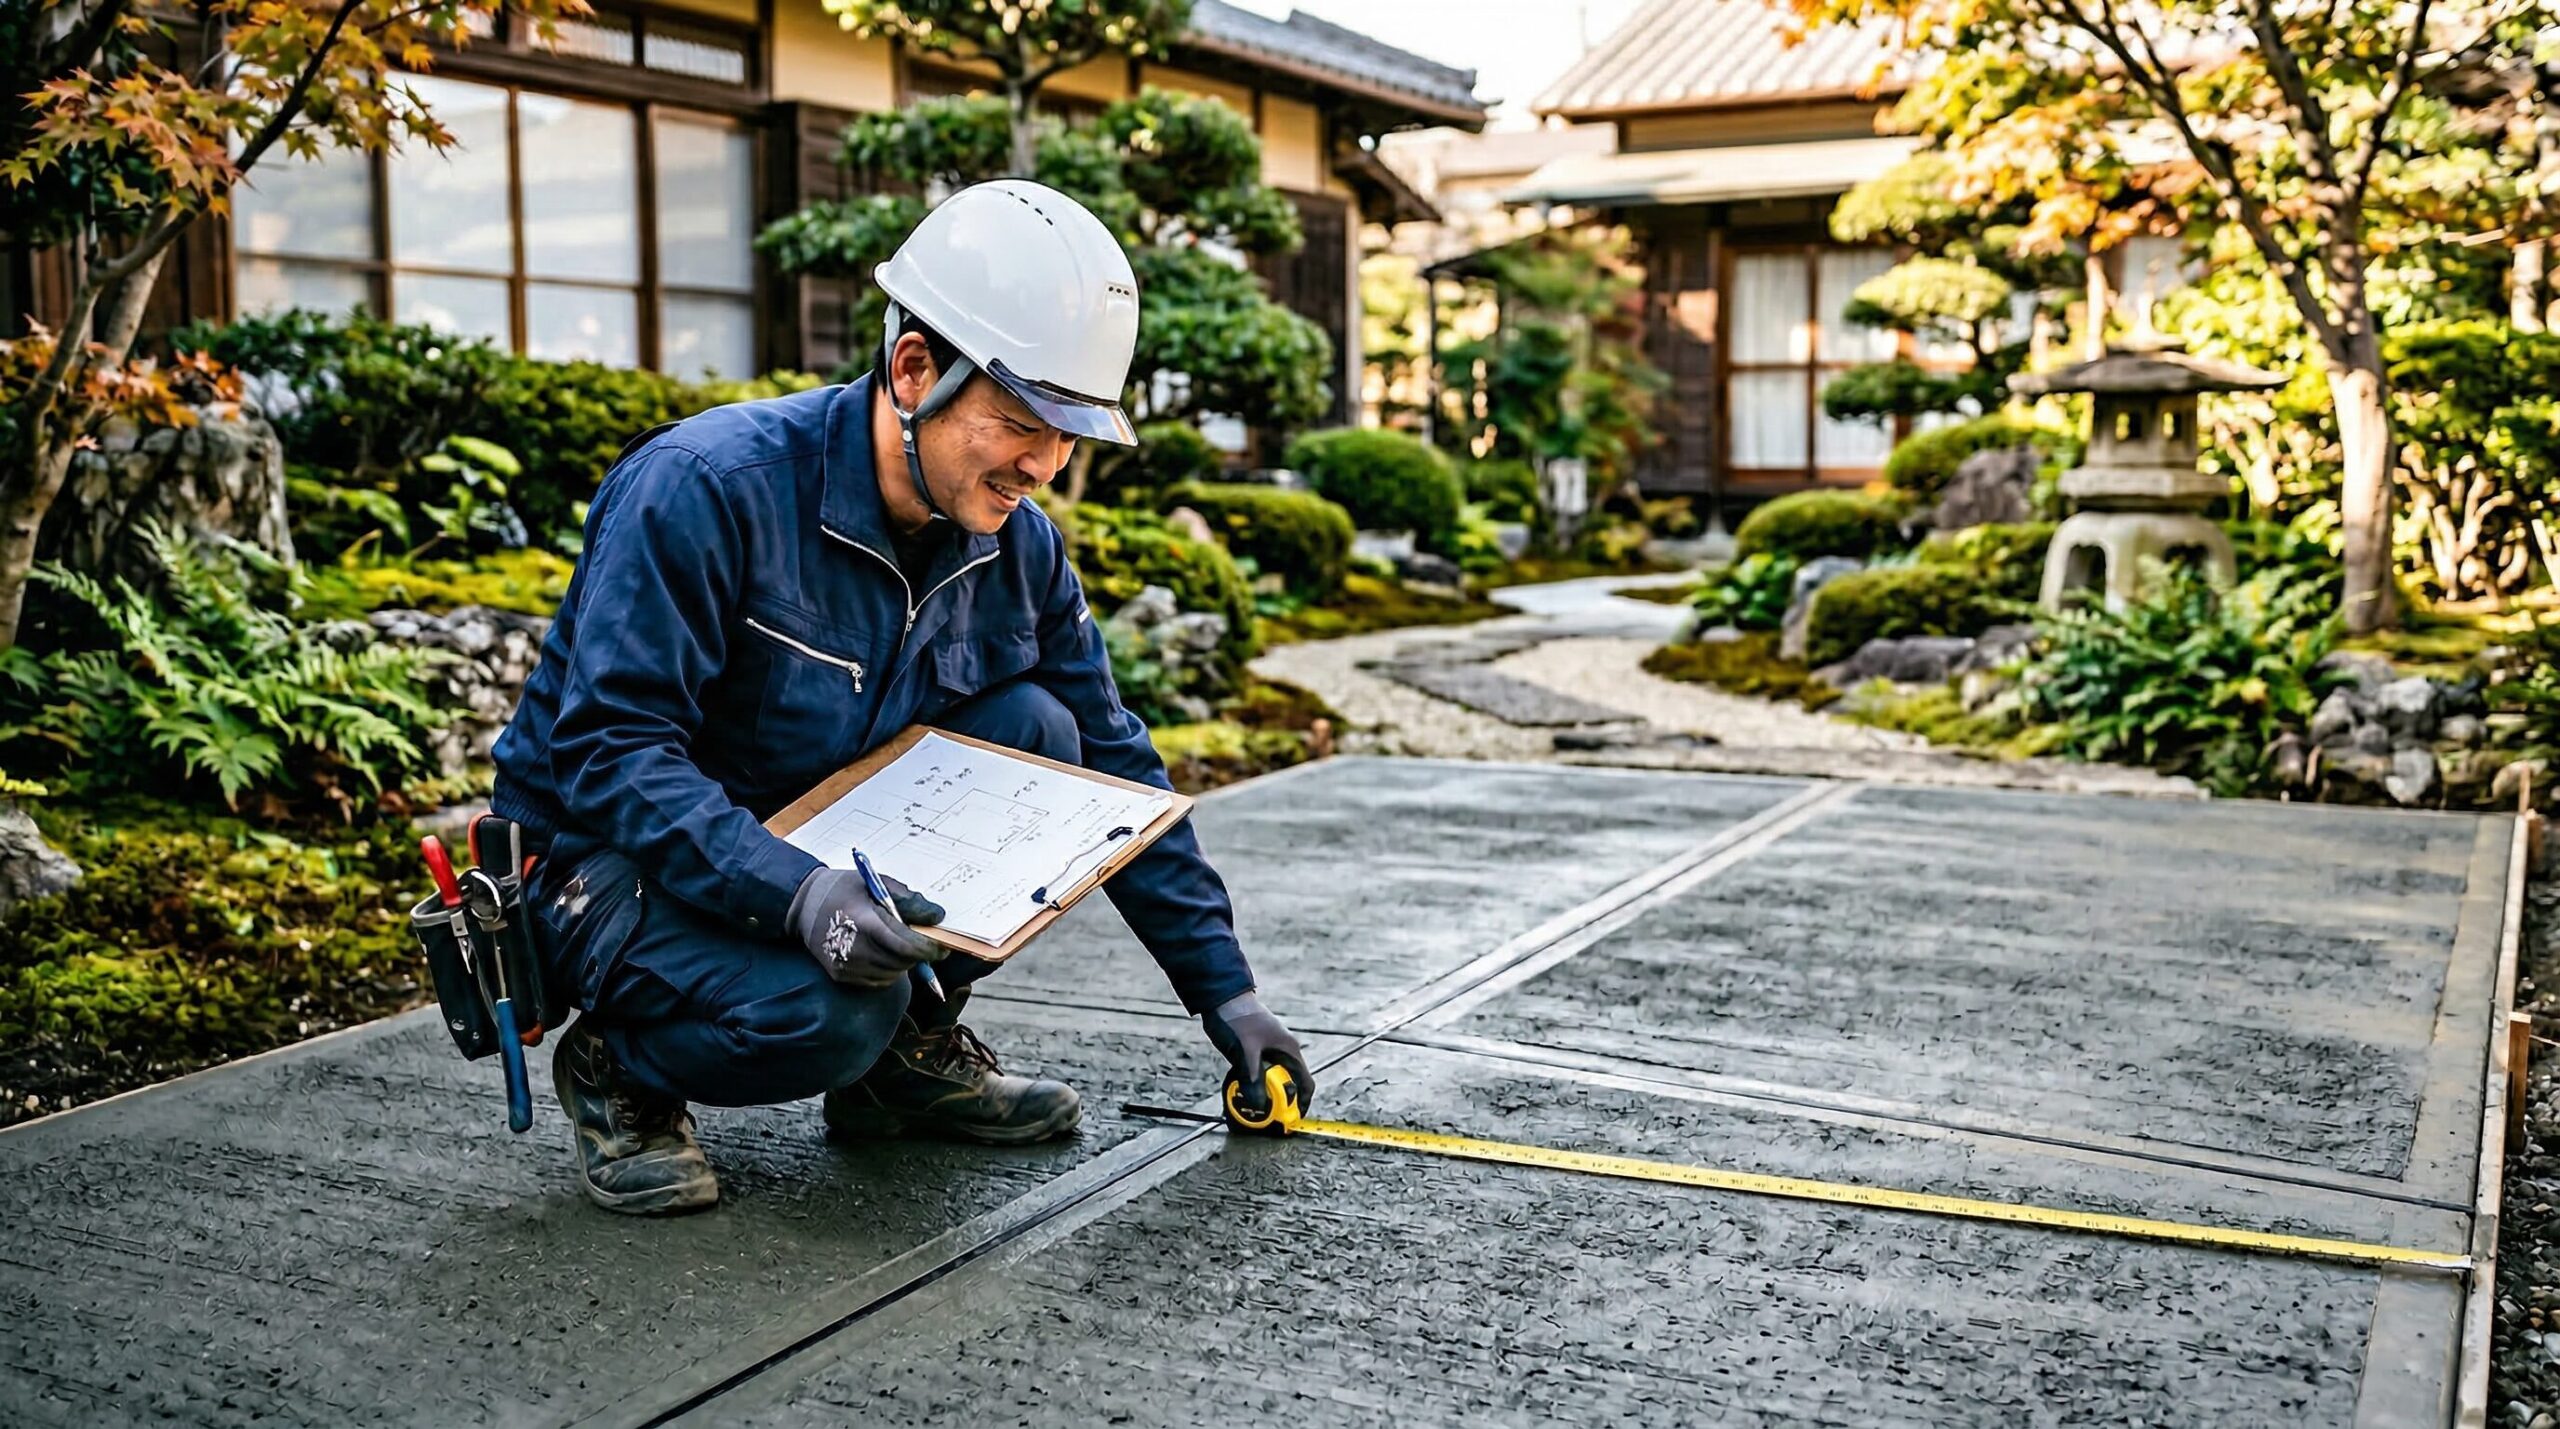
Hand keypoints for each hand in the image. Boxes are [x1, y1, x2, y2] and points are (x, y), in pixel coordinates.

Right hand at [787, 868, 944, 987]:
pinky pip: (877, 980)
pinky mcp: (841, 975)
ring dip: (904, 963)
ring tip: (904, 946)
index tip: (942, 946)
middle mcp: (855, 949)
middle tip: (928, 945)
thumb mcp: (875, 884)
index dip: (929, 949)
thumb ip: (908, 900)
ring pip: (892, 974)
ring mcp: (846, 965)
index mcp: (865, 922)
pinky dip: (889, 971)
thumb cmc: (842, 889)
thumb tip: (937, 916)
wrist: (802, 905)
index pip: (906, 946)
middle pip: (902, 962)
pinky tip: (885, 953)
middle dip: (920, 956)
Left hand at [1203, 991, 1312, 1115]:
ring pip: (1272, 1079)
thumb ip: (1253, 1078)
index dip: (1302, 1103)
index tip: (1291, 1120)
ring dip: (1265, 1093)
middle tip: (1267, 1117)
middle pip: (1289, 1084)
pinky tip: (1241, 1090)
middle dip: (1280, 1102)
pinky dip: (1254, 1084)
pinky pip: (1259, 1073)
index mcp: (1289, 1050)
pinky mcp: (1255, 1051)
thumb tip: (1259, 1105)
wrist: (1221, 997)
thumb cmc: (1237, 1019)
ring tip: (1252, 1107)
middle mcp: (1283, 1051)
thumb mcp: (1245, 1051)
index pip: (1306, 1082)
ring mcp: (1269, 1050)